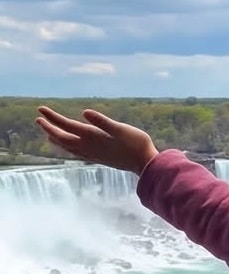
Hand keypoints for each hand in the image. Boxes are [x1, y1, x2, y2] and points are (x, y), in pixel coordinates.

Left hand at [35, 107, 158, 175]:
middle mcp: (89, 147)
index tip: (41, 109)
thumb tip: (84, 112)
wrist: (145, 164)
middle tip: (39, 119)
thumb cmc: (136, 144)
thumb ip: (103, 121)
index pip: (67, 125)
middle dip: (50, 128)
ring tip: (48, 133)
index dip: (53, 117)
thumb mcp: (121, 129)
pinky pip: (76, 152)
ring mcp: (93, 154)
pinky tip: (70, 146)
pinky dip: (68, 148)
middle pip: (63, 137)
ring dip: (56, 139)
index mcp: (93, 136)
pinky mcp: (98, 158)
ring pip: (68, 147)